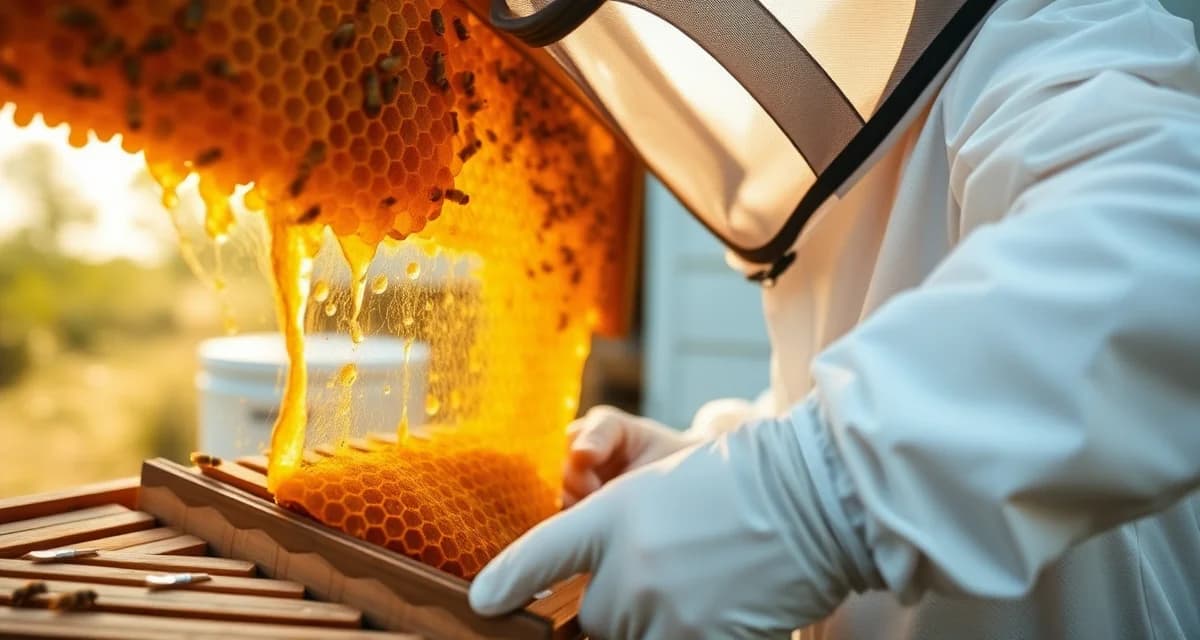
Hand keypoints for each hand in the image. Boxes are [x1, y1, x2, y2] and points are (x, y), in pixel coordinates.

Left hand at [470, 408, 877, 638]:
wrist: (809, 499)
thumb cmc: (736, 485)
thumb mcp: (658, 489)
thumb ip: (616, 540)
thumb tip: (599, 596)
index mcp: (614, 517)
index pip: (542, 553)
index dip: (508, 579)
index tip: (481, 602)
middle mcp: (630, 568)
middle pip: (596, 614)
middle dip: (621, 602)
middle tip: (672, 569)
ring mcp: (666, 612)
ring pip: (633, 636)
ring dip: (657, 623)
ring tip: (703, 586)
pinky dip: (692, 632)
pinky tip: (723, 608)